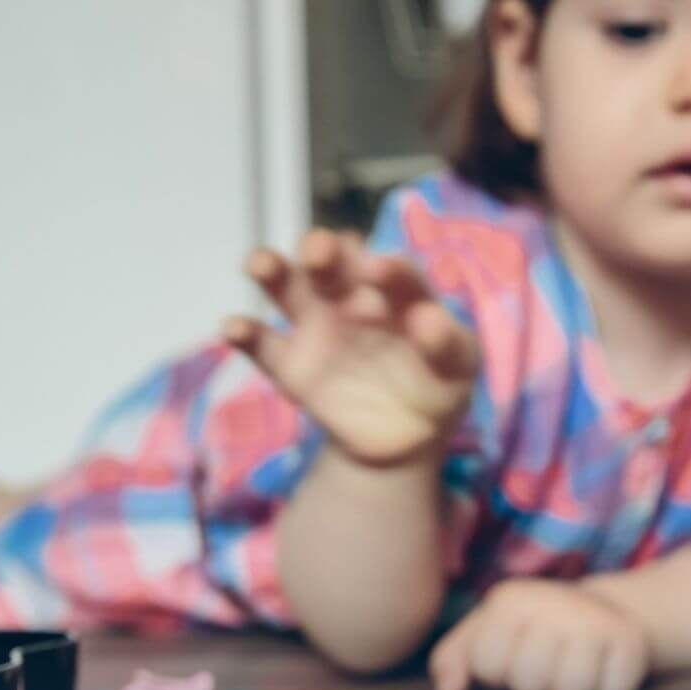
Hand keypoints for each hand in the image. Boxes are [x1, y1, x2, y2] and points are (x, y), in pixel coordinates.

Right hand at [222, 229, 477, 467]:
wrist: (407, 437)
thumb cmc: (438, 385)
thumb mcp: (457, 367)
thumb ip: (447, 343)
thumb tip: (429, 318)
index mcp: (396, 291)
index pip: (390, 270)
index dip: (384, 268)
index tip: (378, 270)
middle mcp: (350, 296)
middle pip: (330, 263)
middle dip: (321, 250)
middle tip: (318, 251)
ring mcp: (317, 327)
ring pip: (287, 288)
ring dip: (272, 270)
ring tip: (260, 264)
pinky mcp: (291, 365)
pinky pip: (263, 345)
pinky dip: (245, 333)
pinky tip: (233, 327)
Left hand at [429, 579, 649, 689]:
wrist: (602, 610)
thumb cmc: (531, 631)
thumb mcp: (484, 635)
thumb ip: (452, 660)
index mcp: (510, 600)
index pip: (486, 663)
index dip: (496, 673)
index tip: (511, 657)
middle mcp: (552, 603)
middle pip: (528, 682)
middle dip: (533, 686)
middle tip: (545, 664)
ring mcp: (594, 620)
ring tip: (570, 668)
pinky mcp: (630, 641)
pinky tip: (600, 668)